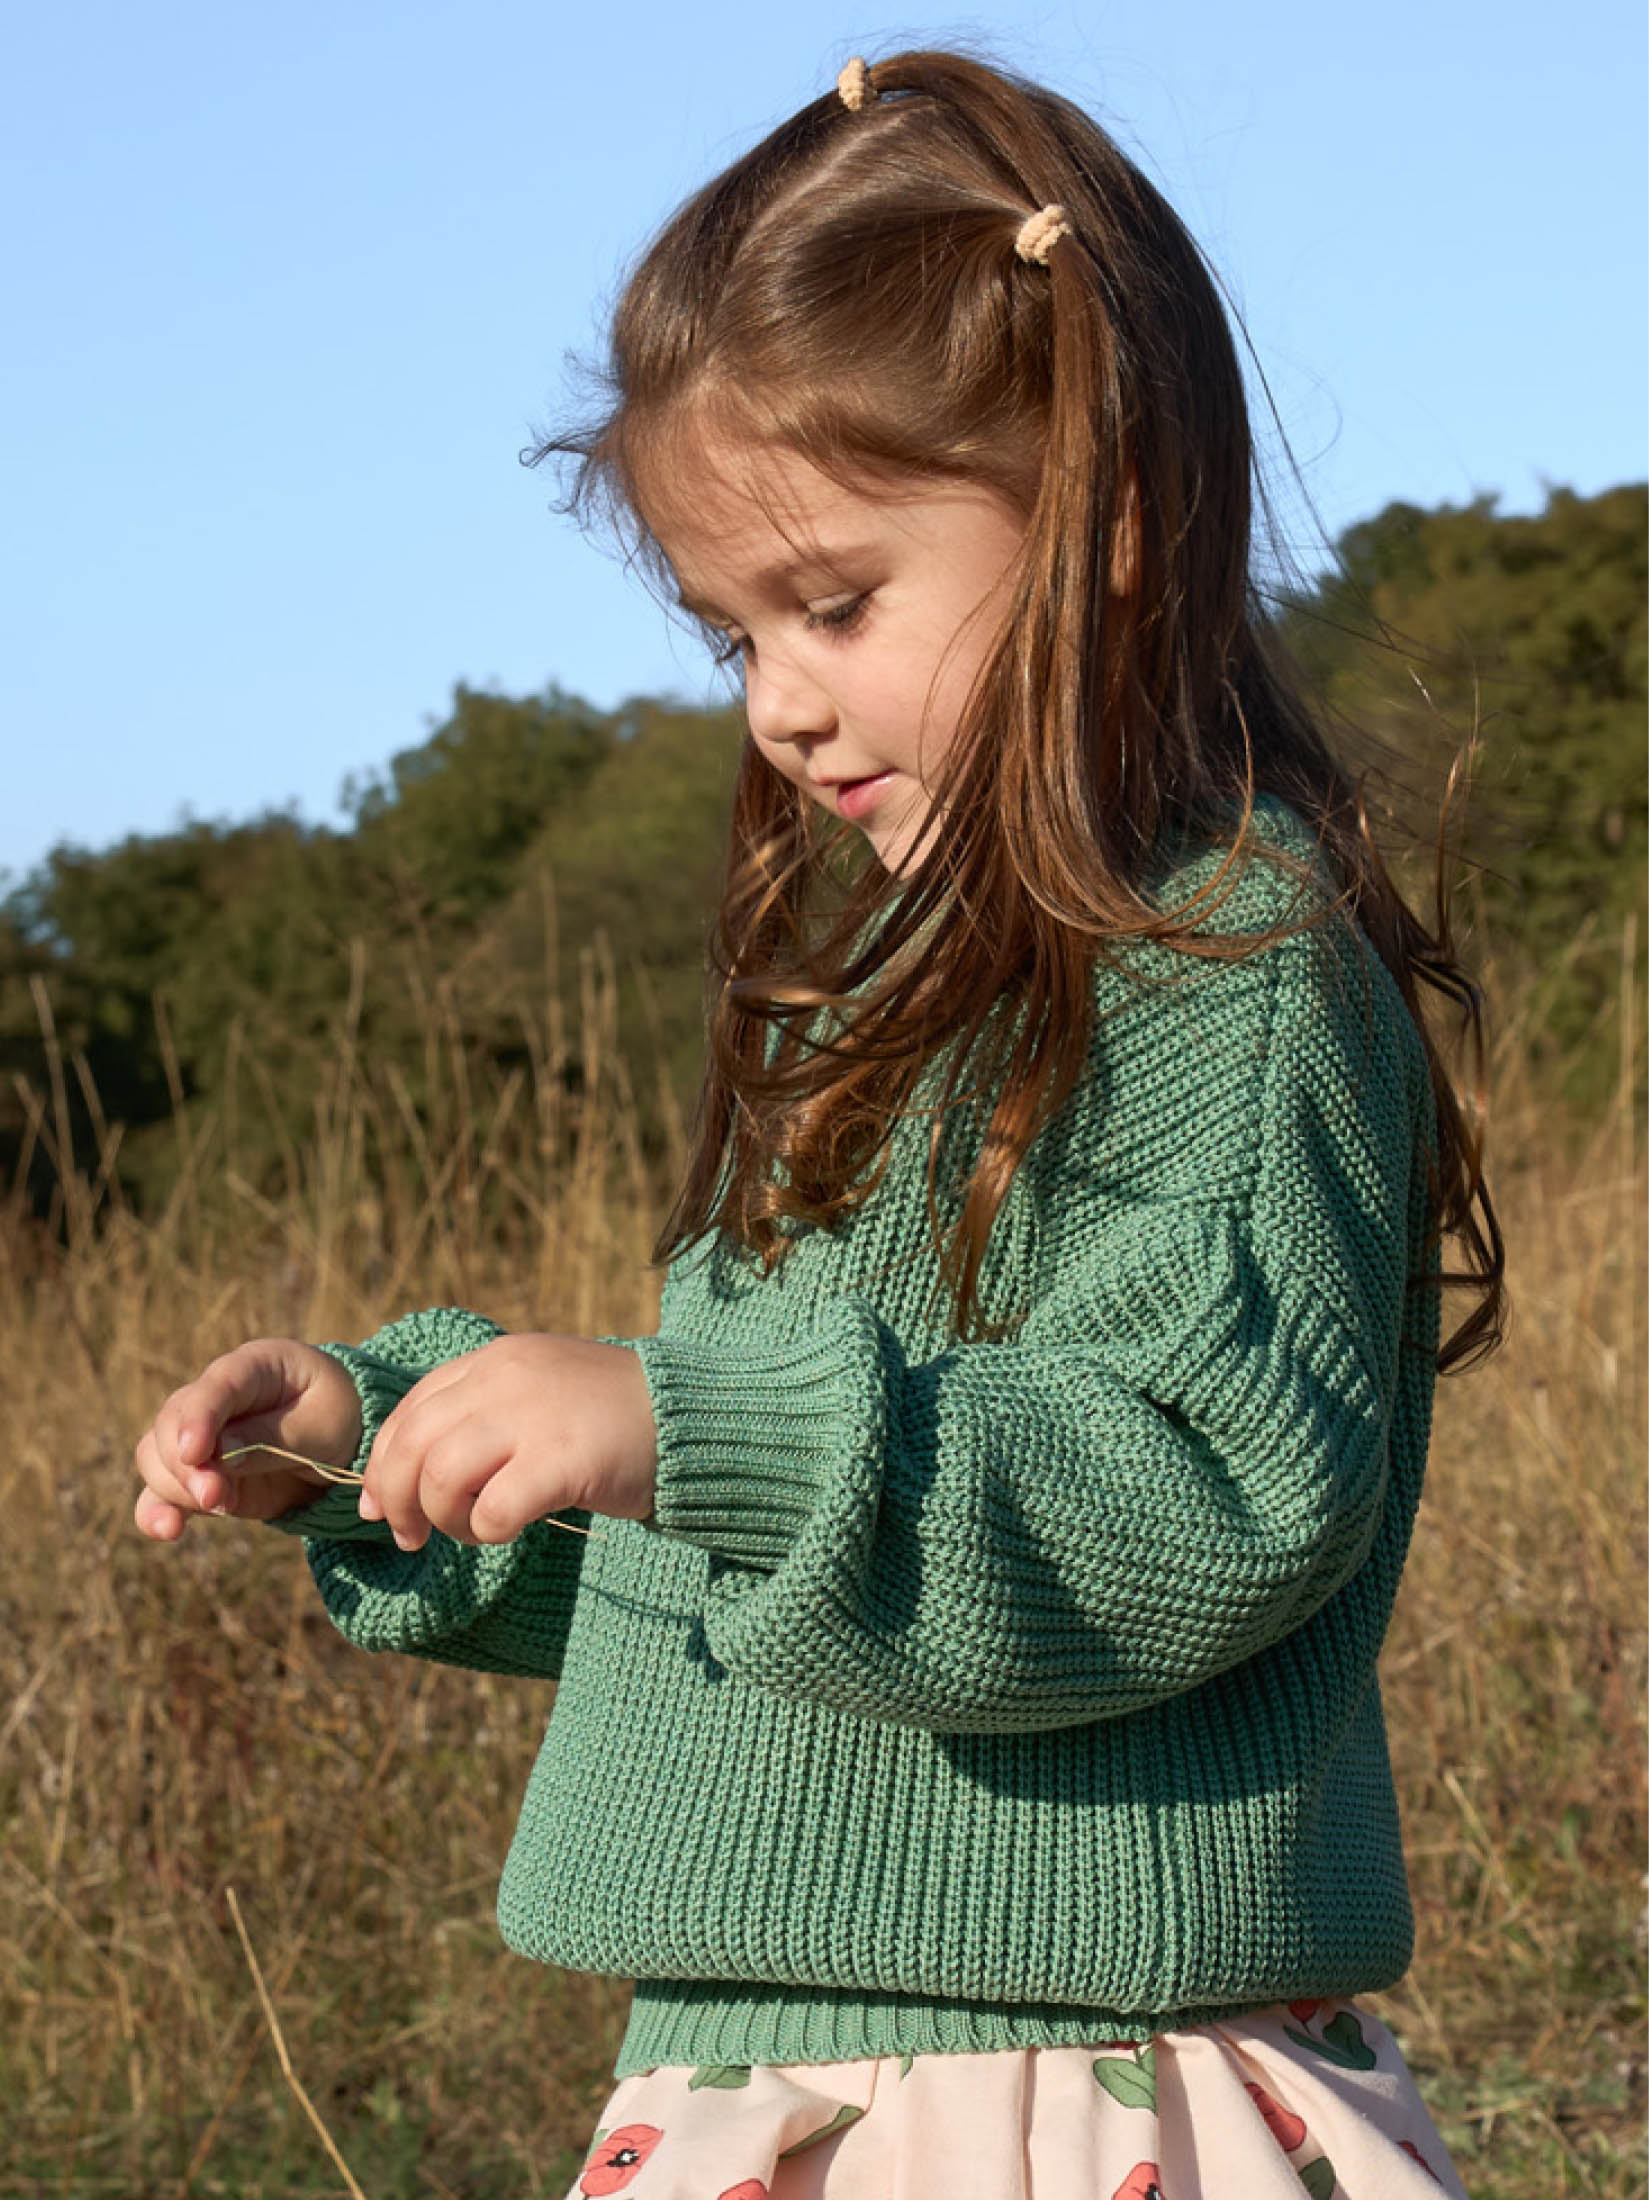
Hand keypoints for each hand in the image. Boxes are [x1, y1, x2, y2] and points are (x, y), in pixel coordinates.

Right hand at [133, 1339, 363, 1540]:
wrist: (342, 1441)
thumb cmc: (335, 1417)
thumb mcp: (322, 1425)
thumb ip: (271, 1438)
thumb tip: (218, 1454)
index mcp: (255, 1367)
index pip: (217, 1385)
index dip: (200, 1417)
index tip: (195, 1452)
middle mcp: (215, 1395)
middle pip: (172, 1422)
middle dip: (187, 1464)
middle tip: (215, 1496)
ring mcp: (200, 1435)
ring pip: (157, 1455)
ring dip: (176, 1488)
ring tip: (218, 1507)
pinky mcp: (197, 1474)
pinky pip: (160, 1489)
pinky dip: (157, 1510)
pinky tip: (166, 1530)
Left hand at [358, 1333, 656, 1549]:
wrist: (690, 1417)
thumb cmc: (610, 1417)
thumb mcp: (538, 1391)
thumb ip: (482, 1413)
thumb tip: (406, 1475)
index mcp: (495, 1360)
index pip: (412, 1410)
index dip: (383, 1464)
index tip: (380, 1505)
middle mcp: (506, 1380)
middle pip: (413, 1446)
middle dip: (396, 1500)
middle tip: (408, 1536)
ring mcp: (534, 1418)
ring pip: (440, 1478)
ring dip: (444, 1519)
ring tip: (471, 1531)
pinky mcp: (563, 1461)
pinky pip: (492, 1512)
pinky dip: (486, 1533)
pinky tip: (509, 1531)